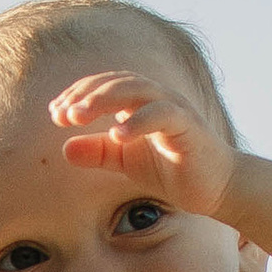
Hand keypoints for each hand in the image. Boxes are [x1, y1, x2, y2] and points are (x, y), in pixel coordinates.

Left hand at [50, 70, 236, 221]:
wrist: (215, 188)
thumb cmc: (171, 170)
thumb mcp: (126, 162)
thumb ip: (99, 153)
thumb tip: (64, 149)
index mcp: (140, 102)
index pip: (105, 86)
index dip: (78, 95)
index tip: (56, 113)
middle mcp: (156, 97)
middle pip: (117, 82)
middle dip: (86, 95)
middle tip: (62, 113)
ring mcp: (173, 107)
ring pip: (136, 90)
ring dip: (105, 100)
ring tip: (80, 115)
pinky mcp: (188, 125)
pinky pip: (161, 114)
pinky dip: (138, 121)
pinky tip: (117, 135)